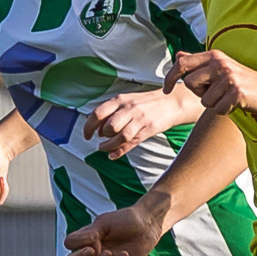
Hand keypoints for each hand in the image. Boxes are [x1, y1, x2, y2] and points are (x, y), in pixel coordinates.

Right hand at [63, 203, 163, 255]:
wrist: (147, 223)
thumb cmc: (124, 220)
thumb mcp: (104, 223)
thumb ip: (89, 234)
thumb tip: (73, 244)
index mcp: (86, 238)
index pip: (69, 245)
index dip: (77, 244)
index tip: (93, 237)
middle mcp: (92, 251)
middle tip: (92, 251)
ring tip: (109, 254)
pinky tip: (125, 253)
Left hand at [82, 87, 196, 157]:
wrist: (170, 102)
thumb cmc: (144, 103)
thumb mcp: (126, 102)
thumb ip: (111, 113)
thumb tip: (97, 130)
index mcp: (120, 100)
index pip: (98, 113)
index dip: (89, 127)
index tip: (87, 136)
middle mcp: (129, 108)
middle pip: (109, 127)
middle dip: (102, 136)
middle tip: (101, 139)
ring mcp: (140, 119)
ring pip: (120, 137)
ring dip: (109, 146)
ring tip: (105, 148)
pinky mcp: (149, 129)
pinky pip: (131, 143)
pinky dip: (119, 151)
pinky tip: (113, 155)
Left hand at [168, 49, 256, 115]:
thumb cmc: (243, 82)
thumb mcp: (220, 68)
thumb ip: (198, 63)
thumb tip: (178, 56)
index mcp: (214, 56)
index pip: (182, 63)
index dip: (169, 77)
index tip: (165, 90)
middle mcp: (220, 63)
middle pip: (189, 84)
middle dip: (198, 93)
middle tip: (216, 92)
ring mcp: (229, 77)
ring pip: (204, 100)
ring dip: (214, 104)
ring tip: (228, 97)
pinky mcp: (236, 92)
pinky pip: (218, 109)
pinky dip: (225, 110)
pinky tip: (235, 104)